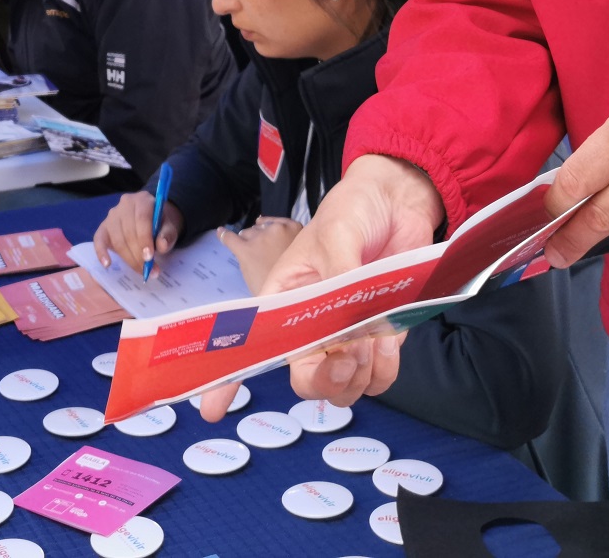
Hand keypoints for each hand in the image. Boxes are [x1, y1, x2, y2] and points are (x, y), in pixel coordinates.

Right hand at [94, 191, 182, 274]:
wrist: (153, 218)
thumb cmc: (161, 223)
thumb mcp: (170, 226)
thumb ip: (168, 235)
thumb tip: (161, 245)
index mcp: (142, 200)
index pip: (141, 218)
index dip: (144, 239)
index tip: (149, 258)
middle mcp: (124, 204)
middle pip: (128, 232)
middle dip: (138, 254)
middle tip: (149, 270)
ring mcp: (112, 215)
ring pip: (117, 240)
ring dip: (128, 258)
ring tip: (141, 271)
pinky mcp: (103, 227)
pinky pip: (99, 240)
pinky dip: (101, 253)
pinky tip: (107, 265)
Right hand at [195, 154, 441, 420]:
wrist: (398, 199)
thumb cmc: (352, 210)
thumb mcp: (334, 236)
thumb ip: (337, 284)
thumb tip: (346, 330)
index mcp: (283, 300)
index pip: (252, 345)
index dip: (227, 380)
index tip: (210, 410)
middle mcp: (310, 326)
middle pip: (306, 381)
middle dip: (324, 381)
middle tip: (345, 359)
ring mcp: (347, 335)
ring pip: (345, 388)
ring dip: (359, 376)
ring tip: (371, 340)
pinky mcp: (382, 337)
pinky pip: (379, 376)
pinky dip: (385, 368)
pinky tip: (388, 339)